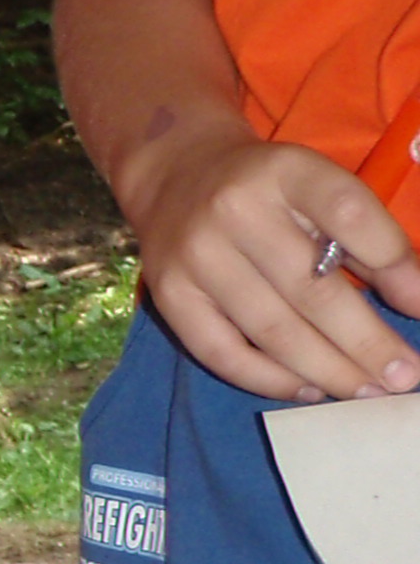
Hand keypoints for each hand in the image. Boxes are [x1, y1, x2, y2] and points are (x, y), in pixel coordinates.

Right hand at [127, 121, 419, 400]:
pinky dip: (269, 379)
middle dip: (367, 343)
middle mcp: (235, 209)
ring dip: (327, 370)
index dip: (392, 262)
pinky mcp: (168, 293)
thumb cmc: (270, 190)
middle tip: (403, 379)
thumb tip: (417, 301)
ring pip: (271, 329)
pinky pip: (221, 351)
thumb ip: (372, 239)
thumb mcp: (321, 190)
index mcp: (286, 171)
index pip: (347, 213)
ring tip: (366, 392)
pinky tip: (308, 389)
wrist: (177, 174)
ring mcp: (196, 255)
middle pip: (311, 288)